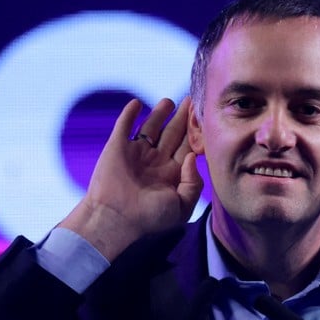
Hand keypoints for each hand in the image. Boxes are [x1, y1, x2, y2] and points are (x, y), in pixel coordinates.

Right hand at [59, 97, 202, 260]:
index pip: (187, 147)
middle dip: (182, 118)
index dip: (196, 132)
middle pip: (173, 133)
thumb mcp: (182, 207)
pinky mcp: (117, 146)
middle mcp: (155, 161)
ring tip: (170, 102)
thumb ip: (193, 183)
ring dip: (159, 113)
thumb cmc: (149, 218)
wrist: (115, 218)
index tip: (205, 117)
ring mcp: (136, 153)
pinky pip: (124, 125)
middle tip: (192, 100)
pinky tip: (136, 103)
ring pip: (151, 127)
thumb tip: (191, 157)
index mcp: (171, 174)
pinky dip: (129, 114)